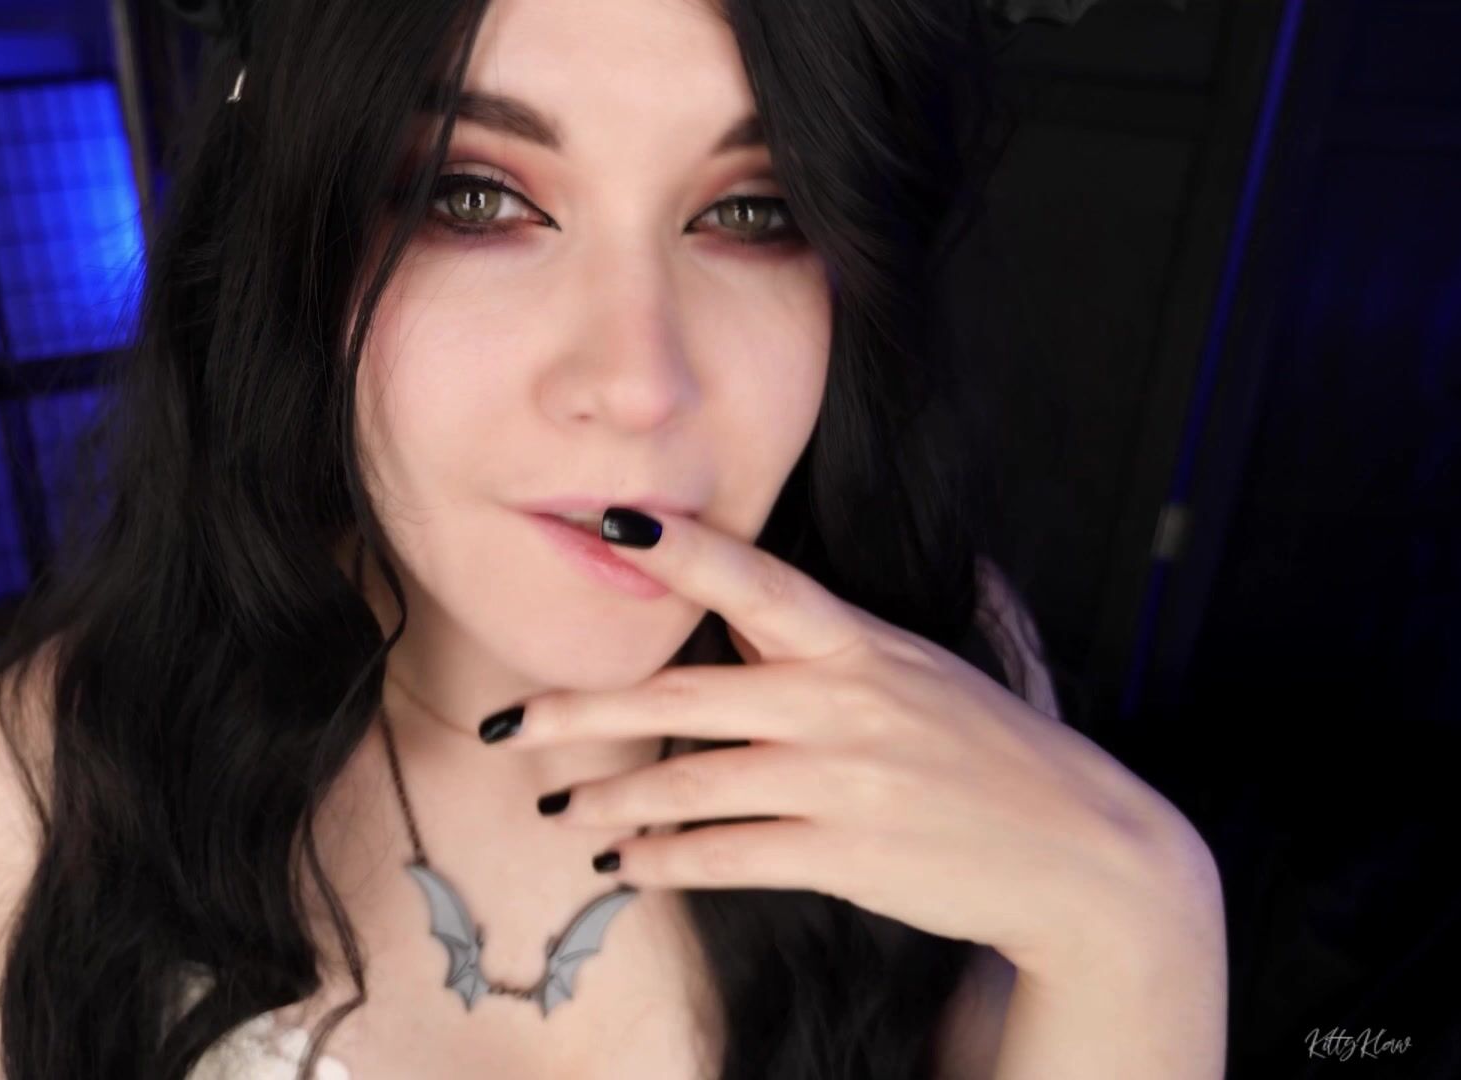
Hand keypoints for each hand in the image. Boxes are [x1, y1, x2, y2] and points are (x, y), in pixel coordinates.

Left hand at [488, 507, 1223, 983]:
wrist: (1081, 852)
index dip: (681, 550)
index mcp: (859, 643)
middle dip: (582, 712)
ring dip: (609, 803)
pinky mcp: (844, 853)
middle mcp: (842, 702)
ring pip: (691, 784)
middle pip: (682, 697)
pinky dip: (662, 863)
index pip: (756, 580)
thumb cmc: (992, 753)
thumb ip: (836, 643)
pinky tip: (624, 867)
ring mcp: (841, 780)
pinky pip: (725, 855)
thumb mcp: (924, 670)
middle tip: (510, 724)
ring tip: (559, 811)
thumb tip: (764, 598)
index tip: (606, 523)